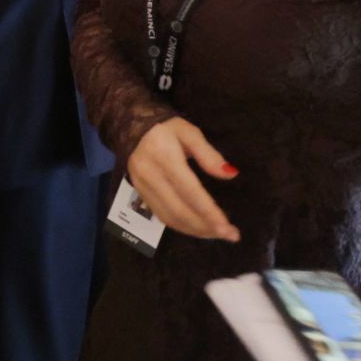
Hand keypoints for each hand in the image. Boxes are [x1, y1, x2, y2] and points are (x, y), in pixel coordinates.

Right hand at [126, 117, 239, 240]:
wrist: (130, 126)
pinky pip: (161, 216)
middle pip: (179, 210)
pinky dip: (181, 226)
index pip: (190, 191)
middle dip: (206, 227)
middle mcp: (150, 176)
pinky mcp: (140, 194)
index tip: (228, 227)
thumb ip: (209, 155)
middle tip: (230, 235)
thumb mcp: (190, 132)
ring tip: (217, 234)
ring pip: (170, 217)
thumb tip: (230, 174)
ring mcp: (142, 187)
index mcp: (164, 158)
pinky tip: (197, 228)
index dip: (209, 212)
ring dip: (195, 230)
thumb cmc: (166, 128)